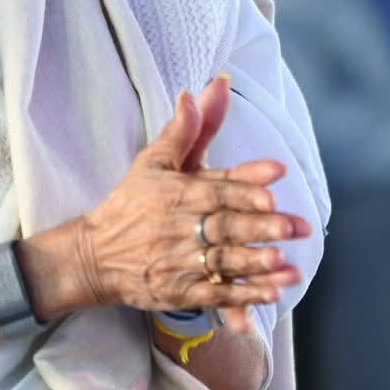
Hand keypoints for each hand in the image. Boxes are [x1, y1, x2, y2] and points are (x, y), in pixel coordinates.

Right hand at [69, 77, 310, 327]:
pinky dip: (242, 298)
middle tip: (296, 226)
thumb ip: (182, 131)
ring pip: (222, 262)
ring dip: (256, 264)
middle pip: (224, 225)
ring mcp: (177, 262)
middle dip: (262, 227)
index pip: (216, 187)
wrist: (93, 256)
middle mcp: (177, 227)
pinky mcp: (177, 292)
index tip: (277, 176)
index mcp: (175, 192)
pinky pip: (214, 296)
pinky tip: (268, 295)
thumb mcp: (152, 163)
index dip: (246, 184)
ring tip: (286, 264)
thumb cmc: (130, 204)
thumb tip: (195, 91)